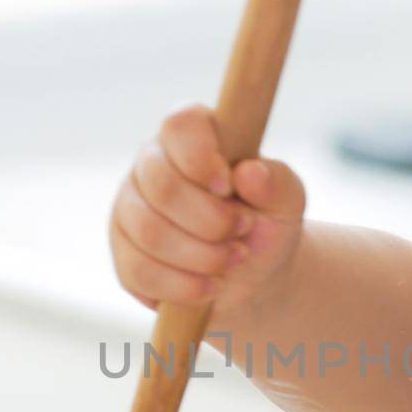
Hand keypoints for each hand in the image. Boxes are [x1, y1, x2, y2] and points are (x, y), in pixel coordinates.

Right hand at [109, 104, 305, 315]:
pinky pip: (141, 272)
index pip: (179, 124)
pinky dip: (185, 286)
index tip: (227, 186)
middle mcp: (151, 165)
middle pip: (162, 185)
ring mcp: (130, 210)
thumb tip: (250, 173)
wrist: (256, 277)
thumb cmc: (268, 225)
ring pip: (150, 231)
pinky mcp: (124, 256)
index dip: (200, 156)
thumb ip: (277, 182)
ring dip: (203, 255)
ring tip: (234, 259)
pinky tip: (212, 286)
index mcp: (192, 136)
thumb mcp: (287, 202)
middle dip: (212, 220)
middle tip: (243, 230)